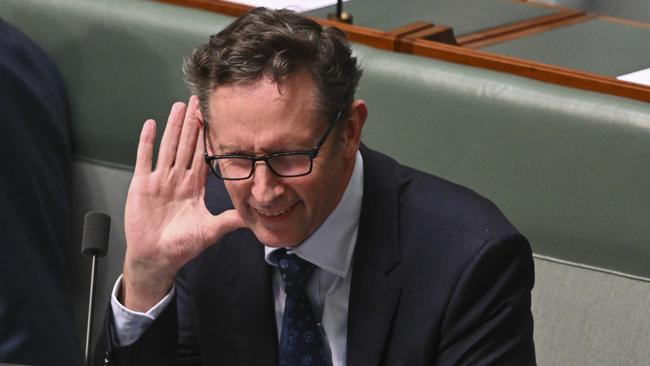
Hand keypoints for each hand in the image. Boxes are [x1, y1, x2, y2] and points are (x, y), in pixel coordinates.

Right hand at [121, 96, 244, 311]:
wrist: (156, 258)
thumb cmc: (182, 246)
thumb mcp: (211, 230)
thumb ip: (230, 220)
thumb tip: (255, 215)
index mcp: (194, 187)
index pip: (203, 156)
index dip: (208, 138)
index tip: (214, 120)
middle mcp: (177, 179)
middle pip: (186, 145)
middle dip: (193, 124)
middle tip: (198, 101)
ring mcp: (159, 180)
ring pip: (168, 146)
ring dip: (173, 126)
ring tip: (179, 106)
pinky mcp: (141, 185)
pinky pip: (144, 159)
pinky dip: (146, 142)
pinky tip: (150, 124)